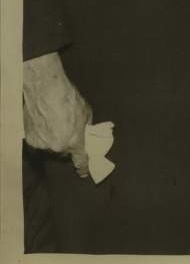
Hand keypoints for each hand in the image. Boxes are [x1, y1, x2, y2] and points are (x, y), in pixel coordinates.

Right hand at [23, 52, 91, 177]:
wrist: (46, 90)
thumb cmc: (68, 98)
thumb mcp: (86, 112)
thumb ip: (86, 127)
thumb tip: (86, 133)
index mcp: (74, 141)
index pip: (80, 161)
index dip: (83, 168)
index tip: (84, 173)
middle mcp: (58, 147)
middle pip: (64, 153)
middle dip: (67, 146)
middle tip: (67, 132)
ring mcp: (43, 145)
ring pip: (51, 149)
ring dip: (54, 141)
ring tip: (55, 124)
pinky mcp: (31, 141)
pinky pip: (39, 144)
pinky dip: (42, 137)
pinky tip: (45, 125)